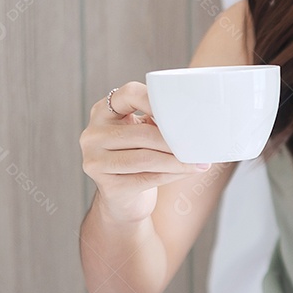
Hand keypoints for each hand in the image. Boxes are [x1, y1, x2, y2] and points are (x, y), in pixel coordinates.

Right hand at [79, 81, 209, 223]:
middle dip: (175, 141)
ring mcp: (95, 161)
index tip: (183, 111)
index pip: (130, 94)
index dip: (156, 100)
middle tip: (199, 145)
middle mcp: (93, 134)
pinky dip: (173, 175)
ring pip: (147, 158)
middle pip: (143, 133)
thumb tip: (192, 123)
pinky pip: (148, 178)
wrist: (124, 198)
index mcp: (103, 112)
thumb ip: (157, 122)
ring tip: (199, 162)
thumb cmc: (138, 158)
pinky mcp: (108, 186)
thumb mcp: (144, 134)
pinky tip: (188, 172)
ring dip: (178, 161)